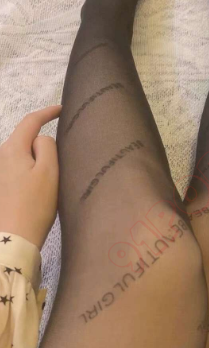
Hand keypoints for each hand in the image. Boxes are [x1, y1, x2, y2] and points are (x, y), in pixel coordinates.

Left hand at [0, 105, 61, 249]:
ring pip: (22, 155)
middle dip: (42, 140)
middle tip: (63, 151)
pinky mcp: (1, 186)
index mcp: (13, 149)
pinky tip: (39, 185)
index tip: (61, 110)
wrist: (14, 238)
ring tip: (53, 173)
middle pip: (25, 139)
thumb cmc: (35, 205)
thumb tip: (42, 139)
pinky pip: (18, 168)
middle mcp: (1, 156)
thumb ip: (48, 147)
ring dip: (36, 158)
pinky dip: (31, 170)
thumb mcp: (49, 172)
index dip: (47, 112)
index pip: (30, 121)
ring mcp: (0, 172)